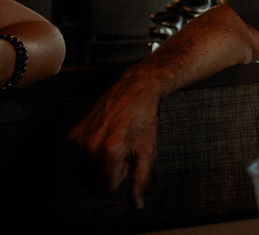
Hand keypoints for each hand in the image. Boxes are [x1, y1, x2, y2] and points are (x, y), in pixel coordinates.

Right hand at [68, 74, 160, 208]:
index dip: (121, 177)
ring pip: (81, 176)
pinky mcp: (71, 136)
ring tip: (112, 147)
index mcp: (111, 149)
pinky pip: (73, 164)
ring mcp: (78, 140)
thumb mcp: (148, 152)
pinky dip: (86, 161)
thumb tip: (137, 206)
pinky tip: (101, 144)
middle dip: (108, 174)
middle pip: (92, 183)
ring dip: (97, 168)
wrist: (134, 91)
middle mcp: (90, 145)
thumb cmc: (144, 120)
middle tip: (122, 152)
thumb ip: (141, 181)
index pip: (106, 187)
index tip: (129, 159)